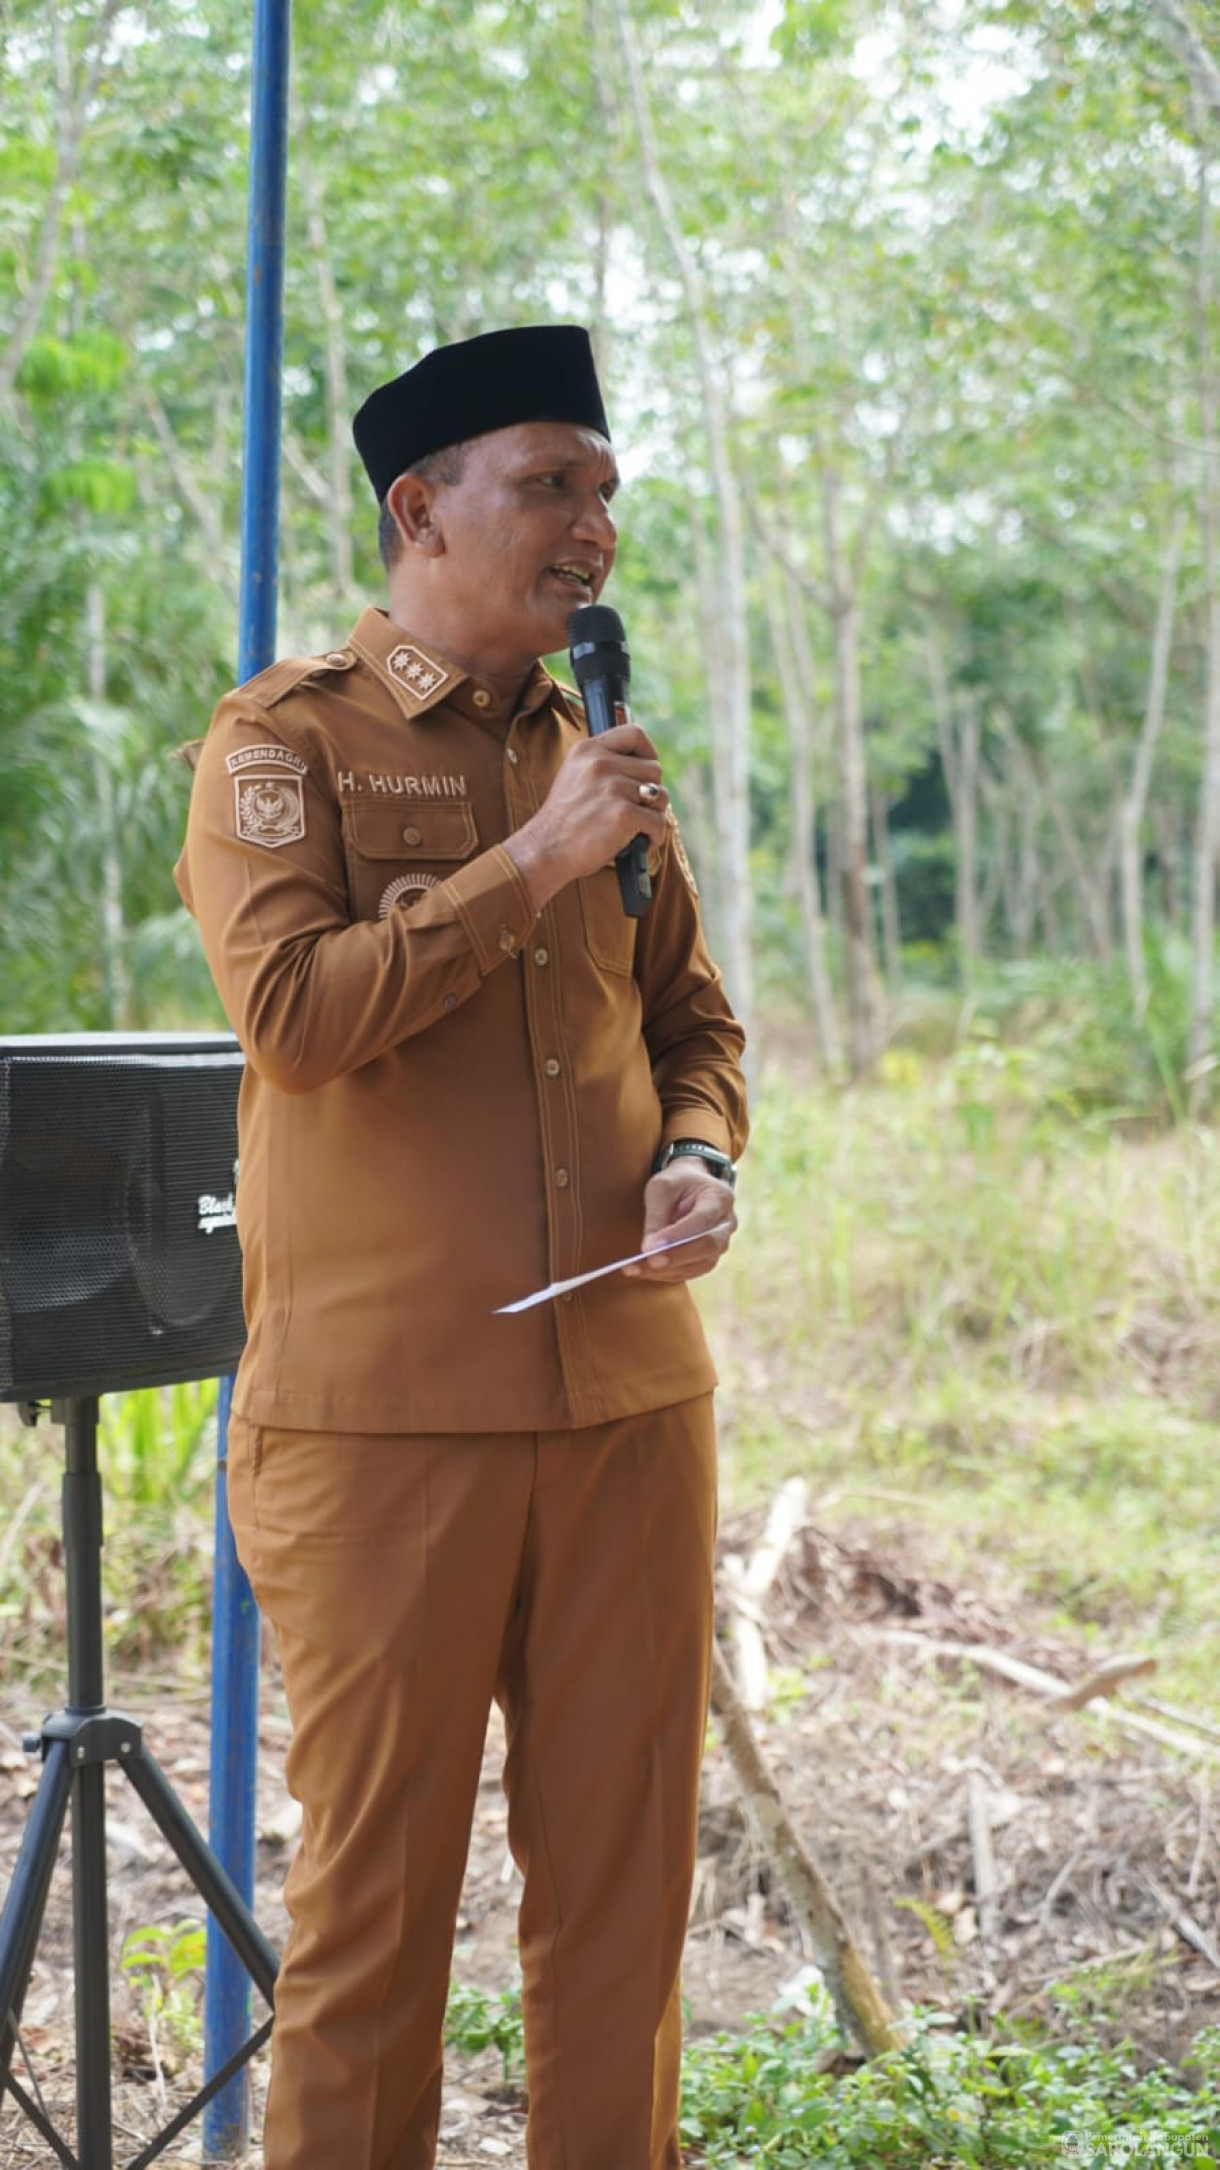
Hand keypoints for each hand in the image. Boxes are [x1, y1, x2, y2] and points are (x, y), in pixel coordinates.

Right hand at [503, 722, 668, 910]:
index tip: (644, 772)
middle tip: (637, 810)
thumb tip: (644, 766)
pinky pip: (658, 822)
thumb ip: (603, 764)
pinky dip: (655, 836)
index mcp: (588, 750)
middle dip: (651, 792)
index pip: (634, 734)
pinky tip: (642, 843)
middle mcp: (600, 763)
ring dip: (654, 814)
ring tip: (638, 828)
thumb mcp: (574, 776)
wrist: (544, 850)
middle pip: (654, 769)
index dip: (648, 752)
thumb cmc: (563, 820)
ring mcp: (612, 787)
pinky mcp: (622, 814)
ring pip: (660, 796)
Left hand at [621, 1160, 736, 1283]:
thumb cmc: (676, 1183)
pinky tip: (644, 1271)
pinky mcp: (709, 1257)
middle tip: (649, 1261)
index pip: (702, 1219)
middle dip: (676, 1256)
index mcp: (719, 1197)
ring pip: (701, 1264)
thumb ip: (656, 1216)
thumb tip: (649, 1249)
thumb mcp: (661, 1187)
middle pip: (708, 1245)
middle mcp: (727, 1223)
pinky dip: (668, 1274)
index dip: (679, 1234)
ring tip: (636, 1269)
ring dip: (667, 1270)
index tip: (652, 1245)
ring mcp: (722, 1242)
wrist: (691, 1185)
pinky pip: (692, 1271)